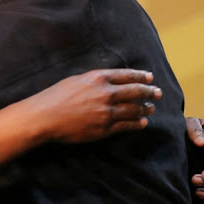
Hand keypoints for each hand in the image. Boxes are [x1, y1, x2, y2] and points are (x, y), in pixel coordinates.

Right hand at [28, 69, 160, 143]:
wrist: (45, 117)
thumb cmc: (55, 96)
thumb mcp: (76, 80)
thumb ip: (94, 80)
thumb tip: (108, 81)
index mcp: (98, 78)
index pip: (126, 75)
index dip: (140, 76)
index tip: (149, 77)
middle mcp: (105, 93)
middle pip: (135, 91)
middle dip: (149, 92)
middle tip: (158, 92)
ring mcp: (106, 112)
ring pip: (134, 109)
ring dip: (145, 108)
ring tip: (151, 108)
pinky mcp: (104, 128)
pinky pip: (126, 126)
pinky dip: (137, 123)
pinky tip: (142, 123)